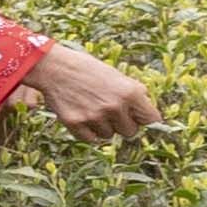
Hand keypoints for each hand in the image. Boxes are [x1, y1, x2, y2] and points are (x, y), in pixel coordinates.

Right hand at [18, 43, 159, 140]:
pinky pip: (91, 139)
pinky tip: (82, 115)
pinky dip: (88, 131)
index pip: (151, 119)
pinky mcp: (76, 124)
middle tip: (110, 112)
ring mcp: (95, 117)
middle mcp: (115, 106)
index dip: (143, 118)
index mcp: (130, 92)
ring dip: (103, 127)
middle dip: (123, 124)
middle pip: (130, 132)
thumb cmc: (87, 69)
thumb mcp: (117, 75)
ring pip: (109, 136)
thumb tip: (147, 112)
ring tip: (92, 110)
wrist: (54, 67)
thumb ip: (133, 93)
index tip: (136, 117)